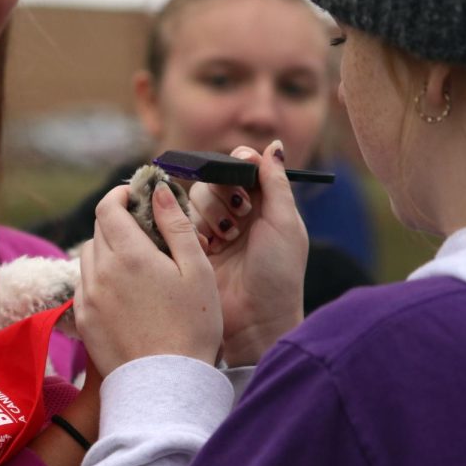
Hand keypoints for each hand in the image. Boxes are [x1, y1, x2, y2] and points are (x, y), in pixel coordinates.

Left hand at [75, 182, 222, 376]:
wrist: (166, 384)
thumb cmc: (192, 327)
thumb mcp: (197, 270)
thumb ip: (177, 225)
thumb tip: (160, 190)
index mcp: (129, 254)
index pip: (108, 207)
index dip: (121, 195)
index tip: (136, 196)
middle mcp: (100, 272)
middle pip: (98, 230)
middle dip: (118, 221)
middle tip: (145, 231)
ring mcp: (87, 297)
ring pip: (89, 257)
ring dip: (108, 250)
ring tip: (137, 264)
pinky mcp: (83, 320)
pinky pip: (85, 285)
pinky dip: (100, 278)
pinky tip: (125, 292)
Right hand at [186, 142, 307, 365]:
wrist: (255, 320)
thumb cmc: (278, 274)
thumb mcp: (284, 224)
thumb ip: (276, 183)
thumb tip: (273, 145)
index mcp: (264, 205)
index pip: (243, 168)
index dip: (237, 165)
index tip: (241, 174)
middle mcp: (237, 215)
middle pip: (215, 179)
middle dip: (224, 194)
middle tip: (239, 216)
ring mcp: (214, 232)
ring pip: (196, 199)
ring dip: (211, 214)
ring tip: (225, 239)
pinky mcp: (193, 249)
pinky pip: (181, 223)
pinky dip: (194, 231)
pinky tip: (209, 249)